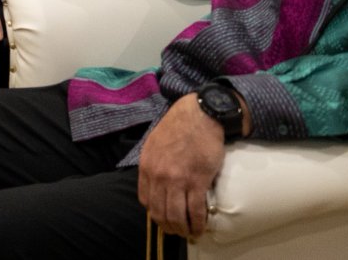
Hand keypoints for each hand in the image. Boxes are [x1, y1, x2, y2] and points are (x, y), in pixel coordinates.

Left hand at [138, 96, 227, 239]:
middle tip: (178, 232)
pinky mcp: (197, 180)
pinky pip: (195, 210)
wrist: (199, 116)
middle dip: (169, 227)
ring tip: (190, 232)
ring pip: (176, 215)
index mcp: (146, 167)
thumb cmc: (178, 128)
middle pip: (160, 212)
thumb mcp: (154, 145)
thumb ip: (153, 165)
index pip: (146, 200)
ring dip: (183, 229)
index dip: (155, 214)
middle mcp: (158, 176)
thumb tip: (157, 185)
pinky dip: (198, 223)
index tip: (164, 219)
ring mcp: (177, 179)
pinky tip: (201, 227)